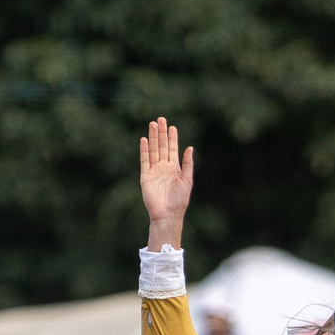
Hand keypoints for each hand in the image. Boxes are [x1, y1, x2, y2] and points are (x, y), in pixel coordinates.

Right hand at [138, 118, 193, 250]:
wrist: (168, 214)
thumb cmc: (180, 199)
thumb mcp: (187, 180)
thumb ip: (188, 163)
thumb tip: (190, 147)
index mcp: (174, 168)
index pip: (172, 149)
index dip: (172, 138)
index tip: (172, 127)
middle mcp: (163, 167)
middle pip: (162, 146)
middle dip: (161, 133)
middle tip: (161, 119)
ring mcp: (154, 171)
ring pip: (153, 150)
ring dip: (153, 138)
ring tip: (153, 124)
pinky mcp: (146, 177)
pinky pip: (144, 161)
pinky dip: (144, 150)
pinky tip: (144, 140)